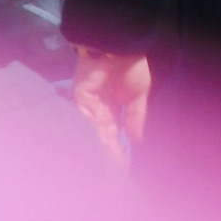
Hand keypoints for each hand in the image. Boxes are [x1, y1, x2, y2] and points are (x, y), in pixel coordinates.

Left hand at [73, 48, 151, 164]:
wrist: (121, 45)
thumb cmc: (132, 65)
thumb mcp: (140, 93)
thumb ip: (136, 116)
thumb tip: (137, 139)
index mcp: (113, 108)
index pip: (113, 134)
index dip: (117, 149)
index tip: (122, 167)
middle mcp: (98, 110)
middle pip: (101, 137)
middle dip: (107, 154)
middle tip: (110, 174)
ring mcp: (88, 105)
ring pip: (92, 131)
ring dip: (98, 147)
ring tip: (103, 166)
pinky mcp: (80, 98)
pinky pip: (84, 119)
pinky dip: (90, 132)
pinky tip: (95, 147)